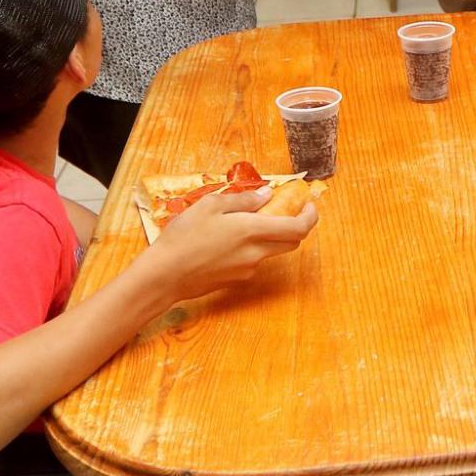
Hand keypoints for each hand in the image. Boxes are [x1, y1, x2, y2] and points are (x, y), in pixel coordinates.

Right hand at [141, 185, 317, 302]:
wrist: (164, 275)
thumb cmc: (184, 236)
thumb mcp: (211, 206)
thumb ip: (243, 200)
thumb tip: (267, 195)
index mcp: (253, 231)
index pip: (298, 228)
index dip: (311, 217)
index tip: (310, 205)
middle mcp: (256, 253)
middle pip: (290, 243)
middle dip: (294, 226)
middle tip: (282, 211)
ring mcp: (247, 270)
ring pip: (269, 252)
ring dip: (266, 238)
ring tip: (239, 224)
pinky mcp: (235, 280)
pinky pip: (251, 262)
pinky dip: (248, 250)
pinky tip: (223, 243)